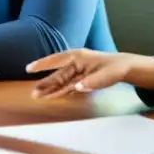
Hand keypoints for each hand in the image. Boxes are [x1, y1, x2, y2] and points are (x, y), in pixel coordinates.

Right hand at [27, 50, 145, 98]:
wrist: (124, 67)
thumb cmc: (115, 68)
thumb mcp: (106, 75)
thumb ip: (91, 82)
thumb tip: (76, 88)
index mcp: (78, 57)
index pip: (56, 61)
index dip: (42, 64)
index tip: (29, 68)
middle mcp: (75, 63)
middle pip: (56, 75)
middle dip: (44, 84)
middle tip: (32, 93)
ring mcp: (77, 71)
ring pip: (60, 81)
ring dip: (49, 89)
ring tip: (37, 96)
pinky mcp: (80, 79)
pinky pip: (67, 86)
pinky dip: (59, 91)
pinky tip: (51, 96)